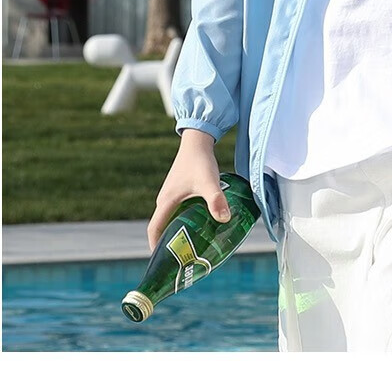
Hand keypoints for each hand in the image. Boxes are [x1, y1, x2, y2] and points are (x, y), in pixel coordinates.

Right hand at [146, 129, 230, 251]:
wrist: (198, 140)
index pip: (154, 231)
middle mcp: (165, 200)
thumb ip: (216, 200)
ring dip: (177, 231)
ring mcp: (171, 194)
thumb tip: (224, 219)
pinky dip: (183, 221)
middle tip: (183, 258)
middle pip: (161, 227)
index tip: (163, 264)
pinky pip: (178, 211)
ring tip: (193, 245)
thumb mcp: (209, 182)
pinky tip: (200, 224)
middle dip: (169, 243)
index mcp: (166, 202)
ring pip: (170, 219)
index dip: (156, 248)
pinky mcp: (179, 189)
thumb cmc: (200, 161)